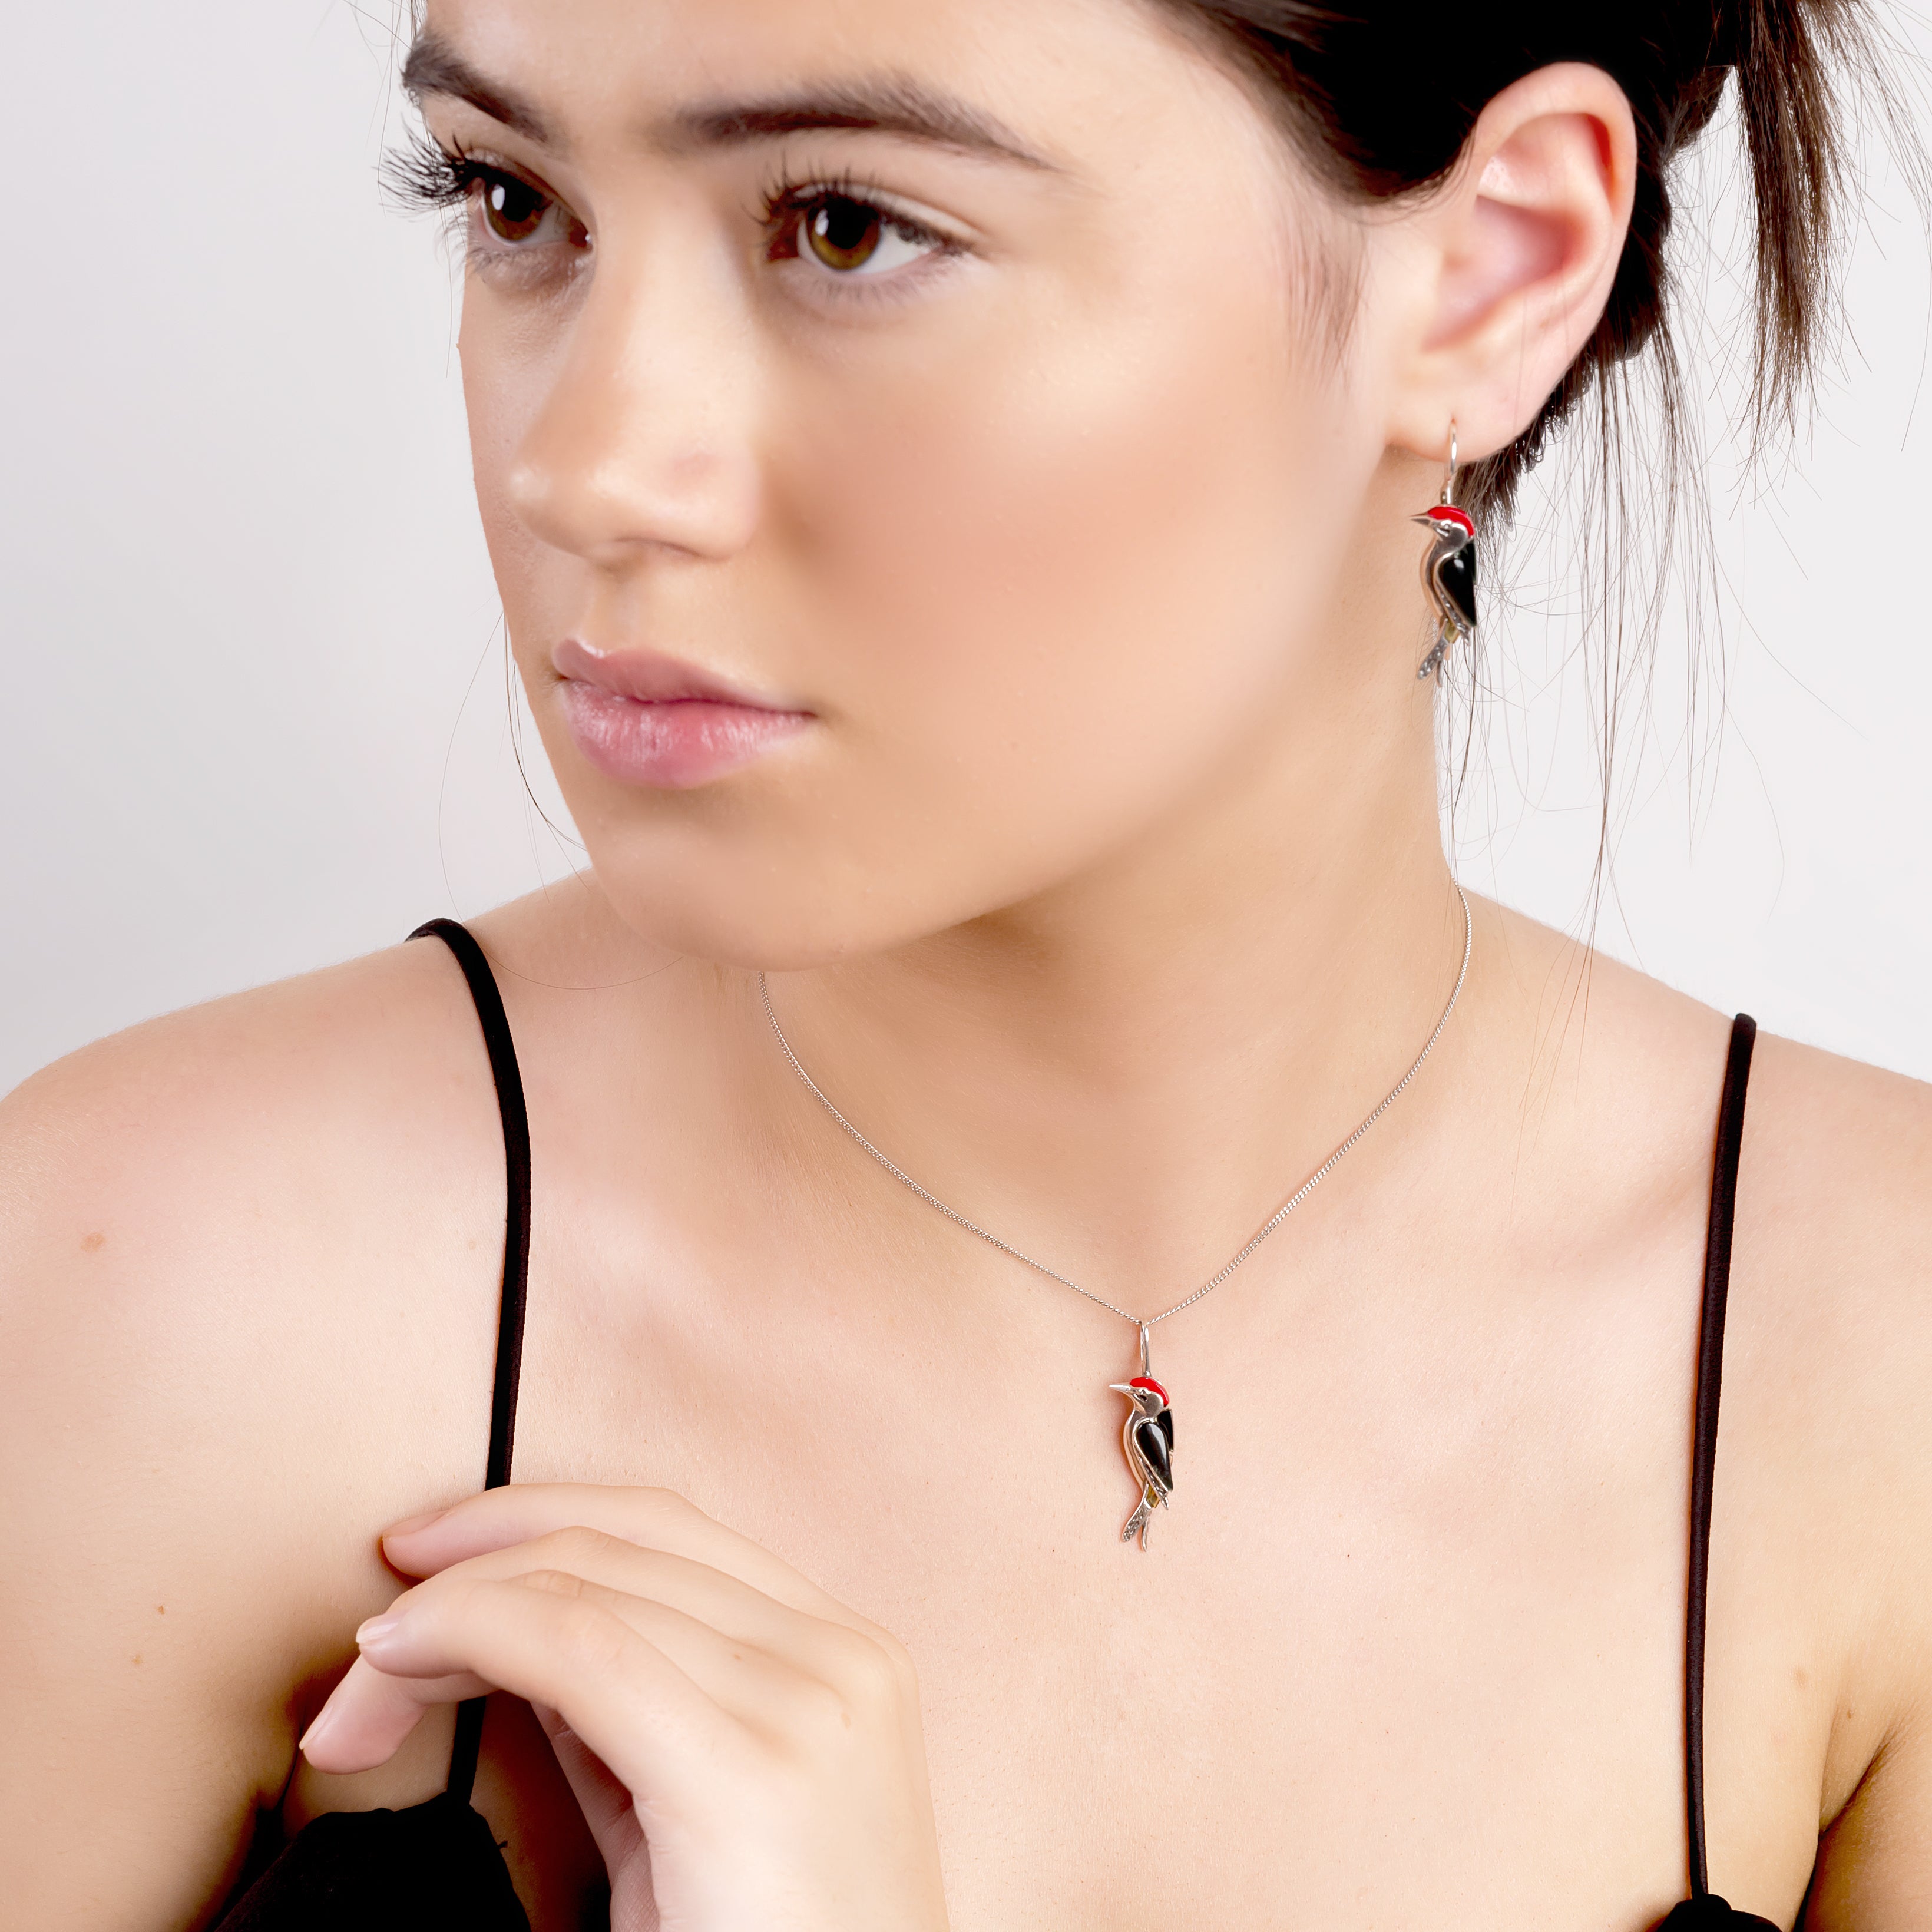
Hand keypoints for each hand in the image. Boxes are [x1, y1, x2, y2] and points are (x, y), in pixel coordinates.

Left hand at [299, 1484, 949, 1931]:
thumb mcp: (687, 1820)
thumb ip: (626, 1714)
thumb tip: (515, 1632)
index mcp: (839, 1651)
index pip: (662, 1526)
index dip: (526, 1517)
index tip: (420, 1559)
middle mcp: (838, 1654)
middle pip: (617, 1542)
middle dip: (466, 1570)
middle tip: (366, 1646)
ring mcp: (810, 1702)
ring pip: (585, 1584)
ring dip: (446, 1615)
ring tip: (362, 1689)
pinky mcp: (755, 1772)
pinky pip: (583, 1649)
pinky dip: (472, 1633)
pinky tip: (401, 1666)